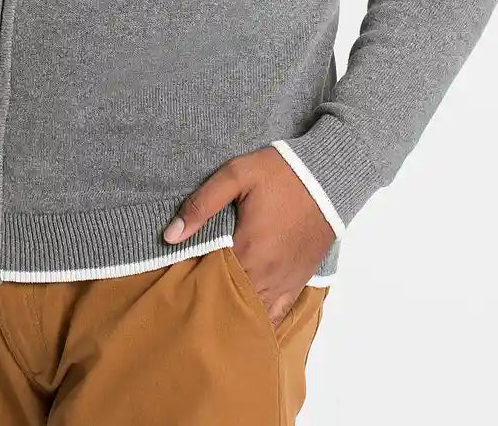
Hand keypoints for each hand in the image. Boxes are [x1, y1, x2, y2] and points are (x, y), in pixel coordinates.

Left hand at [162, 145, 336, 329]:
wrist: (327, 177)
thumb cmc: (279, 174)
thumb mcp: (236, 175)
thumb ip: (201, 205)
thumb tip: (170, 237)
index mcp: (247, 250)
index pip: (210, 282)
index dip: (191, 284)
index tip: (176, 280)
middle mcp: (266, 274)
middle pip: (230, 303)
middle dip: (210, 302)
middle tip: (190, 296)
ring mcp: (284, 282)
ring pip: (254, 314)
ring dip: (234, 314)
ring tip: (213, 311)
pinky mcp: (298, 281)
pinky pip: (278, 314)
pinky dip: (261, 321)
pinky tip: (246, 323)